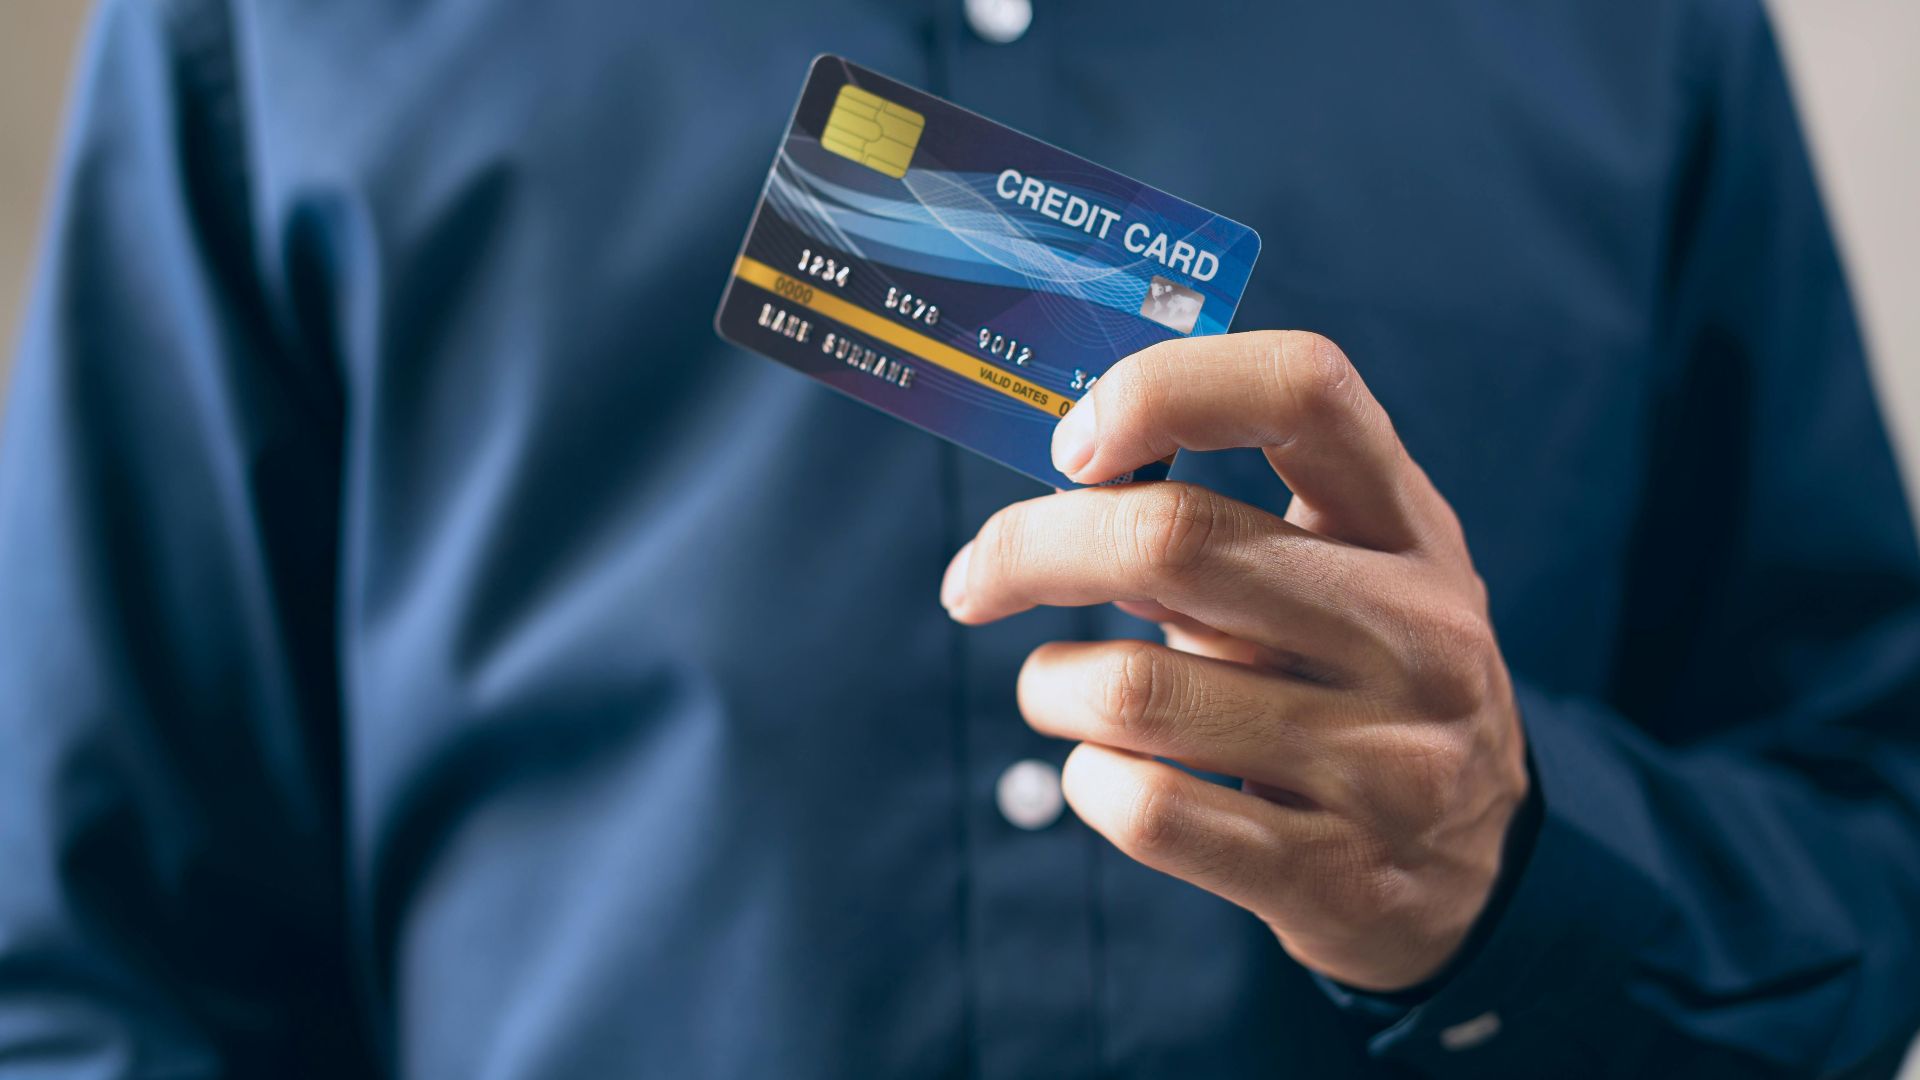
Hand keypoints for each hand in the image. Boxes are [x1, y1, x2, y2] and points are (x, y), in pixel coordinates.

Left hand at [940, 331, 1528, 990]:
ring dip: (1051, 684)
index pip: (1303, 388)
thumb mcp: (1350, 579)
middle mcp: (1413, 633)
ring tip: (1058, 690)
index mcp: (1409, 528)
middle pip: (1175, 540)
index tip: (1073, 445)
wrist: (1479, 874)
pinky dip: (1088, 781)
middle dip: (1032, 551)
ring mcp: (1385, 761)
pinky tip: (1103, 773)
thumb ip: (1230, 527)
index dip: (1163, 389)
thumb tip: (1061, 510)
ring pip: (1133, 691)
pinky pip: (1148, 813)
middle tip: (979, 577)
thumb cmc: (1366, 685)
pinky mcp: (1334, 877)